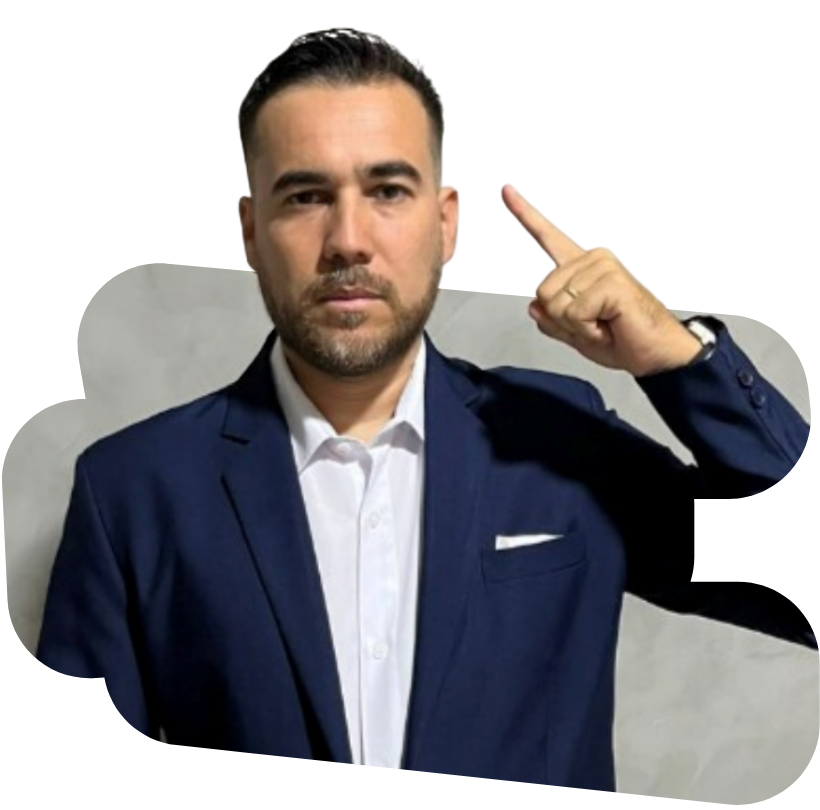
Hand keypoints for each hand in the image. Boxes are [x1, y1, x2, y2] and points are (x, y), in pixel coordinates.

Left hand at [500, 183, 701, 376]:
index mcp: (580, 266)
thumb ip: (551, 320)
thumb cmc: (621, 339)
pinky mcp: (611, 281)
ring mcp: (603, 266)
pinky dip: (587, 330)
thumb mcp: (575, 333)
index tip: (506, 188)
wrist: (657, 353)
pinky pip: (573, 313)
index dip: (524, 213)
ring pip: (555, 304)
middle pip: (542, 293)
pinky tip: (610, 326)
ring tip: (605, 325)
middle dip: (562, 320)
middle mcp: (592, 257)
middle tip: (596, 325)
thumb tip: (534, 306)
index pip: (547, 236)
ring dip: (577, 327)